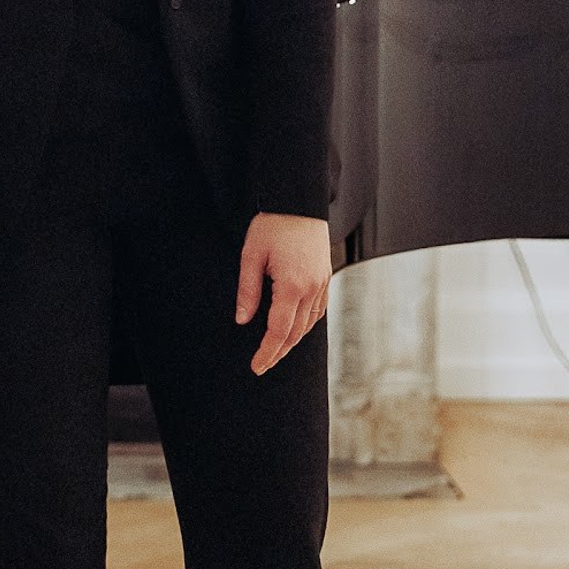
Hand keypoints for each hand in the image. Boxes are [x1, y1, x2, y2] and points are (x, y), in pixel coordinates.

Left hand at [236, 213, 331, 374]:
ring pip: (308, 324)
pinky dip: (305, 325)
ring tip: (275, 352)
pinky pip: (317, 310)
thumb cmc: (273, 225)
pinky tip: (294, 329)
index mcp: (292, 285)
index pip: (279, 330)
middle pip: (295, 333)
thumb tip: (242, 320)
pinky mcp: (325, 277)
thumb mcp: (251, 257)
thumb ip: (248, 291)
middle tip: (262, 366)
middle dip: (278, 352)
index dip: (267, 352)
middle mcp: (311, 288)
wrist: (298, 202)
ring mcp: (322, 283)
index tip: (257, 366)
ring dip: (292, 341)